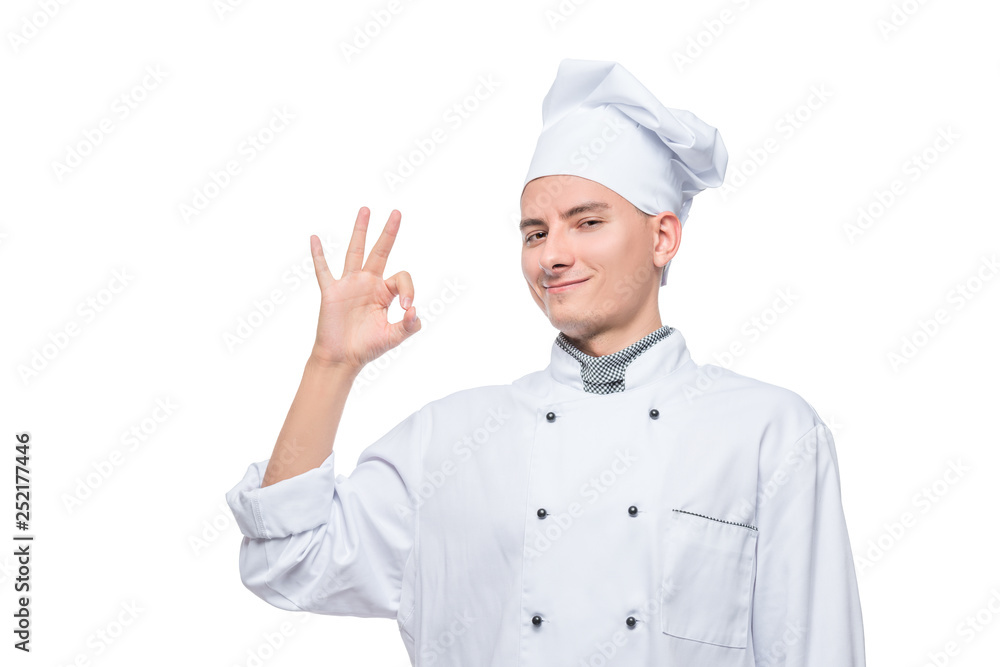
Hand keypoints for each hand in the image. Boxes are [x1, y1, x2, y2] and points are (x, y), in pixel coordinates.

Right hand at [309, 207, 420, 371]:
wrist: (341, 359)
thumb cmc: (367, 348)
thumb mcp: (394, 337)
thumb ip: (409, 326)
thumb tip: (415, 312)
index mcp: (384, 292)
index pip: (401, 277)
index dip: (409, 289)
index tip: (407, 308)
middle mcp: (368, 283)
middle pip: (380, 251)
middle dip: (389, 232)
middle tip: (397, 212)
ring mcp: (348, 285)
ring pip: (355, 252)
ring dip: (360, 231)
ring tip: (366, 210)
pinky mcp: (331, 292)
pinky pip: (323, 270)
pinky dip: (318, 255)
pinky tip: (315, 238)